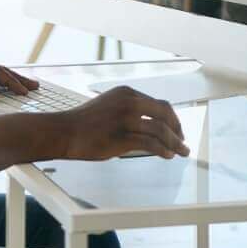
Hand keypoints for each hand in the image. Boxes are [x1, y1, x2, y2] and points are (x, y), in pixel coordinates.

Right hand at [56, 86, 187, 160]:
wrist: (64, 131)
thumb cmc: (84, 123)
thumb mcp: (109, 106)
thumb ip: (129, 111)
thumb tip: (149, 126)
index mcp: (127, 93)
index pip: (158, 104)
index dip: (172, 118)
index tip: (176, 129)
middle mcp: (129, 102)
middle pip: (165, 113)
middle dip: (177, 129)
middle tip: (182, 141)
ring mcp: (126, 119)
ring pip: (161, 129)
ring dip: (175, 142)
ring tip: (181, 151)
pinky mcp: (122, 136)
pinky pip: (151, 143)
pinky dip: (163, 150)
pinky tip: (168, 155)